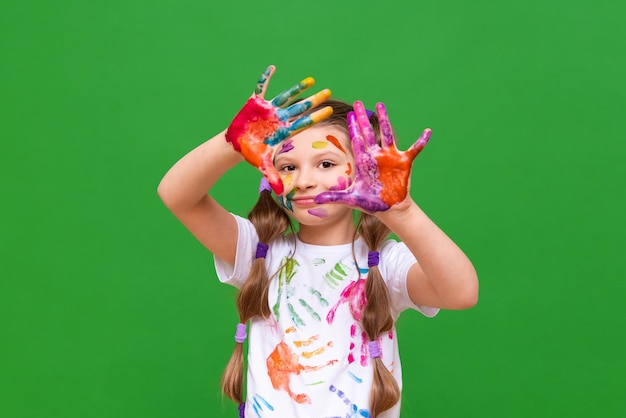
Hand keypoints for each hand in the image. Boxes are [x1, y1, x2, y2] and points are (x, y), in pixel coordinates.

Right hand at [225, 65, 331, 193]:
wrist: (235, 145)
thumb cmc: (251, 154)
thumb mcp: (262, 165)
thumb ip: (273, 176)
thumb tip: (281, 193)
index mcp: (283, 131)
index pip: (303, 123)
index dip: (316, 117)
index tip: (330, 111)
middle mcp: (279, 119)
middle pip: (300, 108)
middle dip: (313, 101)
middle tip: (329, 92)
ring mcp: (269, 110)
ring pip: (286, 97)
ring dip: (297, 89)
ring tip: (311, 81)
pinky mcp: (256, 103)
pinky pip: (261, 88)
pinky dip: (265, 78)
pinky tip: (272, 68)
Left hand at [315, 101, 430, 211]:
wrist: (388, 209)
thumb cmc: (369, 203)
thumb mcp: (350, 198)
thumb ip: (333, 197)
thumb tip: (314, 200)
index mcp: (364, 161)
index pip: (357, 141)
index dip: (353, 128)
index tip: (349, 114)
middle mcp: (376, 155)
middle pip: (368, 132)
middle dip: (363, 118)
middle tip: (358, 103)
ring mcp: (390, 157)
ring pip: (386, 134)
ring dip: (384, 119)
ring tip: (380, 105)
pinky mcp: (404, 163)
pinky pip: (414, 149)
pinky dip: (421, 141)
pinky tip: (427, 132)